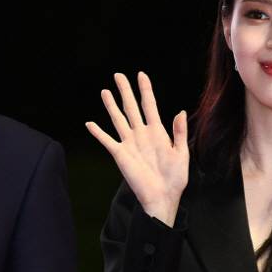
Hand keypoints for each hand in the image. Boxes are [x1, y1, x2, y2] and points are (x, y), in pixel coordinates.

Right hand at [85, 71, 188, 226]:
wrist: (162, 197)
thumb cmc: (175, 178)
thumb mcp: (181, 154)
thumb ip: (179, 133)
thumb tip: (181, 112)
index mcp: (157, 132)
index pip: (149, 106)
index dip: (146, 90)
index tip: (141, 75)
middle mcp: (141, 134)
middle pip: (131, 107)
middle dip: (125, 91)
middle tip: (118, 75)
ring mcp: (130, 143)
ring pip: (118, 119)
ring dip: (111, 106)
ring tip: (105, 91)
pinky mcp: (120, 155)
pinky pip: (107, 141)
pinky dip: (98, 133)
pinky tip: (90, 123)